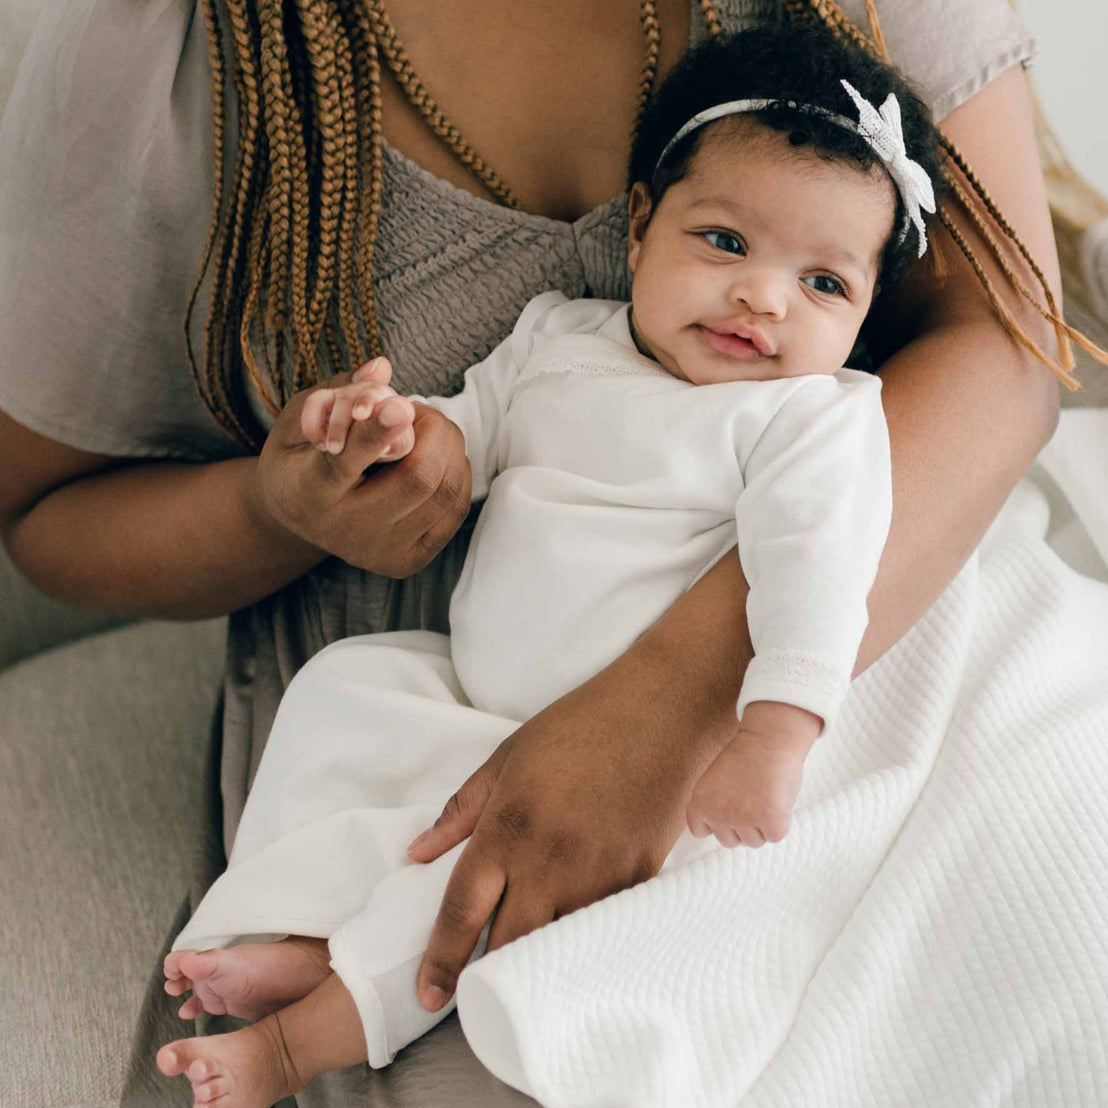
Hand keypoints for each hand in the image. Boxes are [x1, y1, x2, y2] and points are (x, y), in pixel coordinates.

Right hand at [254, 358, 471, 576]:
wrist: (297, 518)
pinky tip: (437, 457)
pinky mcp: (407, 560)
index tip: (400, 405)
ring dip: (448, 447)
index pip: (346, 463)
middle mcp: (345, 529)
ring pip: (445, 492)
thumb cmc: (302, 455)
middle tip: (414, 408)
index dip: (378, 433)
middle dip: (432, 429)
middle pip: (416, 477)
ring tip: (424, 429)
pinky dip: (456, 472)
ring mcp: (379, 551)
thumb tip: (382, 368)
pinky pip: (454, 510)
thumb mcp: (302, 417)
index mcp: (308, 490)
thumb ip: (341, 392)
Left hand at [405, 647, 739, 1012]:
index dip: (441, 960)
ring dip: (541, 958)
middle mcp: (548, 860)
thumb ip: (461, 810)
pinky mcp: (640, 877)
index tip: (429, 996)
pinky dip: (589, 937)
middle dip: (490, 973)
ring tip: (529, 970)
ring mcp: (598, 873)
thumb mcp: (507, 756)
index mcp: (507, 827)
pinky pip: (606, 927)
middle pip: (510, 944)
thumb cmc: (579, 725)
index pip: (462, 911)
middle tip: (480, 985)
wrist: (661, 710)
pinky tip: (581, 937)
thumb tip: (417, 854)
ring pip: (561, 945)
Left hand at [685, 701, 819, 847]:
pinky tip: (776, 799)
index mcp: (699, 803)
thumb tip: (723, 831)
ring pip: (754, 841)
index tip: (728, 806)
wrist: (768, 739)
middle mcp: (718, 815)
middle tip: (751, 799)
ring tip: (763, 796)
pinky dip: (780, 822)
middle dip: (741, 826)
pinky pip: (775, 836)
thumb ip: (714, 805)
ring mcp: (744, 819)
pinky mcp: (770, 821)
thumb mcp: (714, 781)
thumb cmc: (745, 757)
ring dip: (761, 824)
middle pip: (730, 841)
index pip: (701, 831)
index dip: (718, 822)